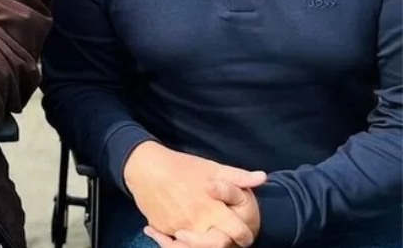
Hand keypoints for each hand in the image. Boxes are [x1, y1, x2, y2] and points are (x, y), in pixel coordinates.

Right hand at [123, 142, 264, 246]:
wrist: (143, 166)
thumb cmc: (180, 166)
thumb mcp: (211, 167)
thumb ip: (237, 177)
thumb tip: (262, 177)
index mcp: (212, 209)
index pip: (239, 233)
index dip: (245, 235)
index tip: (243, 232)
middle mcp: (197, 223)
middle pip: (218, 245)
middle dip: (224, 241)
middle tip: (223, 234)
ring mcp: (178, 228)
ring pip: (196, 245)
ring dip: (201, 241)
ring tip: (203, 232)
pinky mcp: (163, 229)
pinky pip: (176, 241)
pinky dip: (180, 239)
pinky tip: (182, 230)